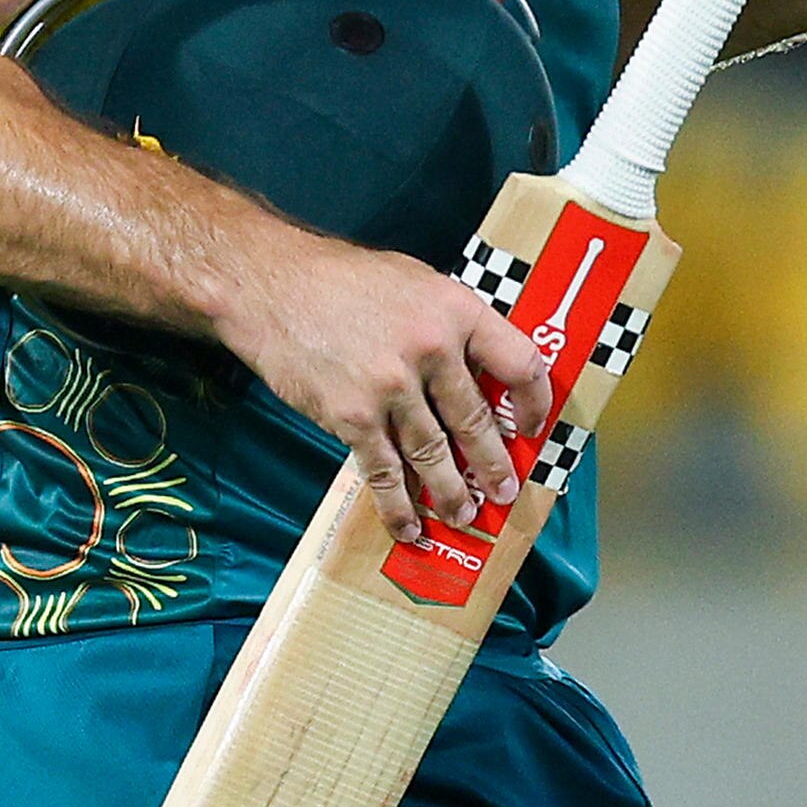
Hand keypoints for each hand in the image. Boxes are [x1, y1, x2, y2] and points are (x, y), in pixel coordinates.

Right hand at [215, 230, 553, 538]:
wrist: (271, 285)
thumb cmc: (341, 281)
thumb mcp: (414, 282)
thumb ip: (450, 323)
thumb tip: (479, 369)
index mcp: (456, 310)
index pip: (520, 362)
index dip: (535, 401)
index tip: (533, 426)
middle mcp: (432, 348)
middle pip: (476, 419)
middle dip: (493, 465)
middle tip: (503, 490)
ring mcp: (392, 386)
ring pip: (435, 454)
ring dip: (451, 492)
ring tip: (463, 515)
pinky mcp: (353, 416)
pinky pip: (385, 472)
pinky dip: (399, 505)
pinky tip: (408, 525)